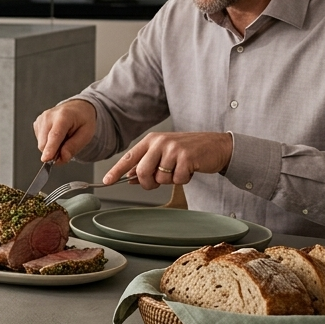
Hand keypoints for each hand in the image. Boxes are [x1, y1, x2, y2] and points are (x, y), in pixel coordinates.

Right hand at [33, 99, 96, 163]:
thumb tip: (63, 157)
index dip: (50, 148)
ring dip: (52, 148)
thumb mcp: (87, 133)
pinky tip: (56, 136)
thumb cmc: (83, 120)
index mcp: (64, 116)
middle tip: (67, 149)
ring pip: (42, 144)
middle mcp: (48, 116)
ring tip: (63, 139)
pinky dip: (48, 143)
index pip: (55, 135)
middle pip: (45, 143)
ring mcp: (41, 119)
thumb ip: (74, 146)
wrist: (77, 108)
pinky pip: (40, 141)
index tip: (46, 159)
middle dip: (55, 153)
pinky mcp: (36, 124)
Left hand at [102, 132, 233, 189]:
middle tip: (157, 182)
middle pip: (143, 172)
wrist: (217, 145)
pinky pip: (177, 180)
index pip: (129, 157)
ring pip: (160, 178)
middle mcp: (160, 142)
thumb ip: (147, 163)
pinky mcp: (187, 157)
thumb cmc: (189, 151)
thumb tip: (130, 177)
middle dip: (148, 183)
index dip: (116, 171)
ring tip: (179, 170)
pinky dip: (183, 180)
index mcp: (151, 140)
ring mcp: (174, 149)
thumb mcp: (164, 153)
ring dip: (170, 180)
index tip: (107, 181)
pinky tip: (190, 170)